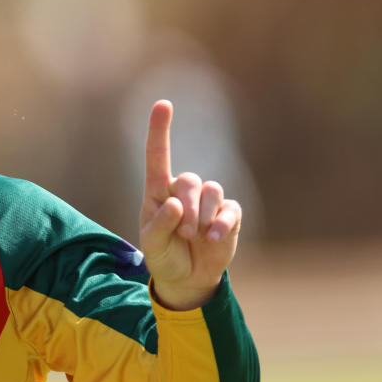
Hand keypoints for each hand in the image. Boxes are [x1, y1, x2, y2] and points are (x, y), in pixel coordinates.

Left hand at [139, 100, 241, 309]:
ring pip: (212, 191)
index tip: (163, 103)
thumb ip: (160, 224)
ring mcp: (208, 202)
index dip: (160, 129)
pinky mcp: (228, 215)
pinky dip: (222, 224)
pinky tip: (214, 238)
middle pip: (190, 180)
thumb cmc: (163, 256)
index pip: (158, 155)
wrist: (187, 278)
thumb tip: (175, 203)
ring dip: (203, 216)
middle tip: (183, 232)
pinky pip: (229, 210)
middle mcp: (183, 191)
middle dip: (187, 206)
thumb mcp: (152, 244)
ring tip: (195, 236)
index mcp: (158, 192)